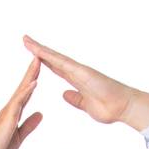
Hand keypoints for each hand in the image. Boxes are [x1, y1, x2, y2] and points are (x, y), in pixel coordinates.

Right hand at [0, 57, 42, 148]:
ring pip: (21, 90)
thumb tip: (41, 114)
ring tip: (38, 61)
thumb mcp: (19, 136)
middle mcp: (10, 108)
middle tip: (39, 54)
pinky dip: (27, 92)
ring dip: (30, 75)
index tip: (40, 66)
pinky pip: (19, 102)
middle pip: (24, 86)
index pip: (26, 92)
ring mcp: (8, 112)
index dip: (32, 79)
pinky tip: (34, 83)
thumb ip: (29, 125)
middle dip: (32, 70)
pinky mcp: (8, 118)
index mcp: (14, 112)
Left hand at [21, 36, 148, 129]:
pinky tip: (39, 51)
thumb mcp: (86, 105)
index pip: (56, 67)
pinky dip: (50, 56)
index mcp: (76, 80)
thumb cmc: (109, 107)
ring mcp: (79, 70)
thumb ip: (76, 99)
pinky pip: (62, 62)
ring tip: (26, 41)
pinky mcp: (82, 72)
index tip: (32, 56)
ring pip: (55, 57)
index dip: (43, 61)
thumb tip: (65, 95)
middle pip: (53, 59)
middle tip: (25, 41)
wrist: (123, 107)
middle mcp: (76, 72)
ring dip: (40, 49)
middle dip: (38, 51)